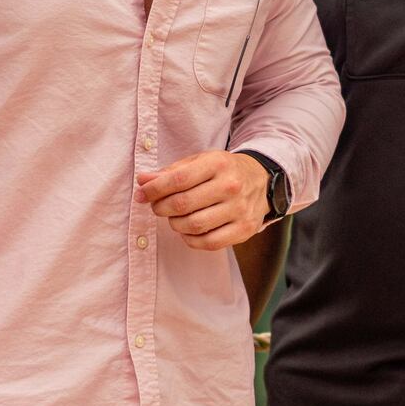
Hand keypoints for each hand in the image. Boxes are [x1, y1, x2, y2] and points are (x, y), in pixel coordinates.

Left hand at [138, 150, 273, 249]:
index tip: (142, 194)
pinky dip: (191, 240)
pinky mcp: (244, 229)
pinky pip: (209, 243)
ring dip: (175, 224)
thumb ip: (171, 172)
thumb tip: (143, 182)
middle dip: (161, 208)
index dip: (155, 189)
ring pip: (194, 225)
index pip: (178, 179)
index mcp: (218, 164)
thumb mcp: (200, 162)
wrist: (262, 181)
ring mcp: (239, 209)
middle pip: (183, 204)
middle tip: (157, 207)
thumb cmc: (223, 172)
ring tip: (174, 217)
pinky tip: (188, 231)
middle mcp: (231, 186)